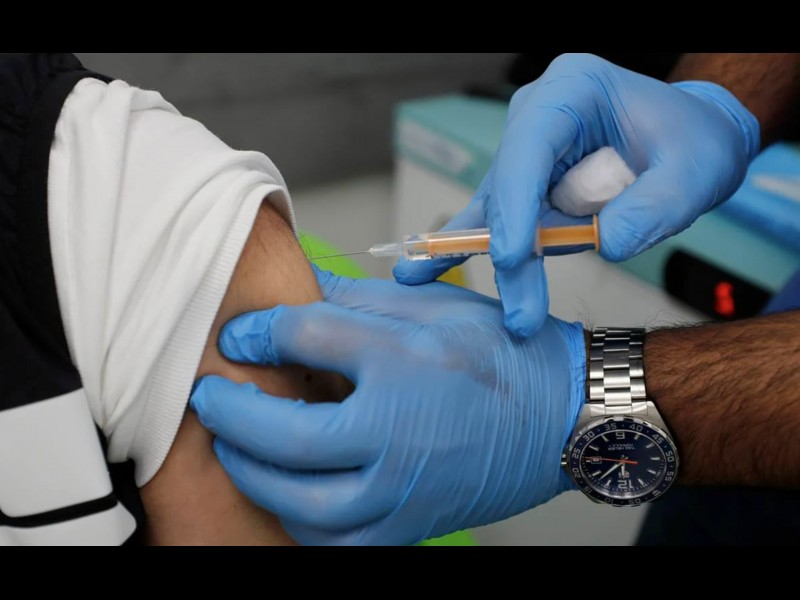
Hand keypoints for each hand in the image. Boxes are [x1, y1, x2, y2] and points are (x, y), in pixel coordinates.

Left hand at [190, 267, 585, 544]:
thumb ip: (353, 301)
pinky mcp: (413, 525)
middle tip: (208, 399)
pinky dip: (298, 521)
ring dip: (254, 475)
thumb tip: (292, 290)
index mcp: (407, 365)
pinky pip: (338, 542)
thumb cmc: (501, 358)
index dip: (257, 334)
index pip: (305, 338)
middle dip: (232, 417)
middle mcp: (403, 435)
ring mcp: (406, 491)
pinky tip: (286, 493)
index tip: (238, 337)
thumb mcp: (430, 308)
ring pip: (303, 504)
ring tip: (235, 448)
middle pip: (288, 436)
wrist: (561, 418)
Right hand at [393, 53, 759, 336]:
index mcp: (573, 91)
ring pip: (499, 212)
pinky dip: (480, 251)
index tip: (517, 256)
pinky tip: (429, 271)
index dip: (515, 203)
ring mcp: (528, 153)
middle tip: (520, 311)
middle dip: (509, 251)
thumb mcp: (692, 173)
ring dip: (499, 262)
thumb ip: (652, 209)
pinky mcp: (528, 186)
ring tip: (454, 295)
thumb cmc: (693, 141)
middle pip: (508, 187)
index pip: (529, 148)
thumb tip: (602, 245)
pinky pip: (501, 222)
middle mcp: (539, 118)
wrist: (693, 141)